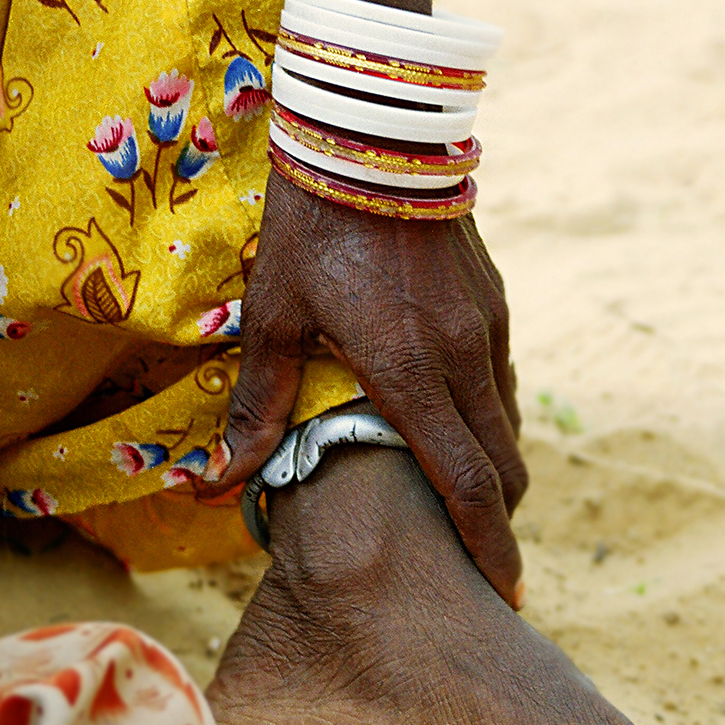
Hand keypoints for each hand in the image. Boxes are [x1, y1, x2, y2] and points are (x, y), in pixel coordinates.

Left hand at [213, 170, 527, 605]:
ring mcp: (489, 327)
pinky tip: (461, 422)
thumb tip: (216, 481)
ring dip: (494, 470)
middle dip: (495, 520)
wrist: (373, 135)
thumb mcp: (275, 317)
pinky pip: (503, 381)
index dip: (489, 544)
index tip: (501, 589)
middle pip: (502, 466)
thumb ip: (258, 407)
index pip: (467, 482)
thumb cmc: (312, 228)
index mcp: (411, 372)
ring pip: (507, 424)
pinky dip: (491, 420)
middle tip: (478, 557)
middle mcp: (465, 358)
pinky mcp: (496, 301)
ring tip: (467, 499)